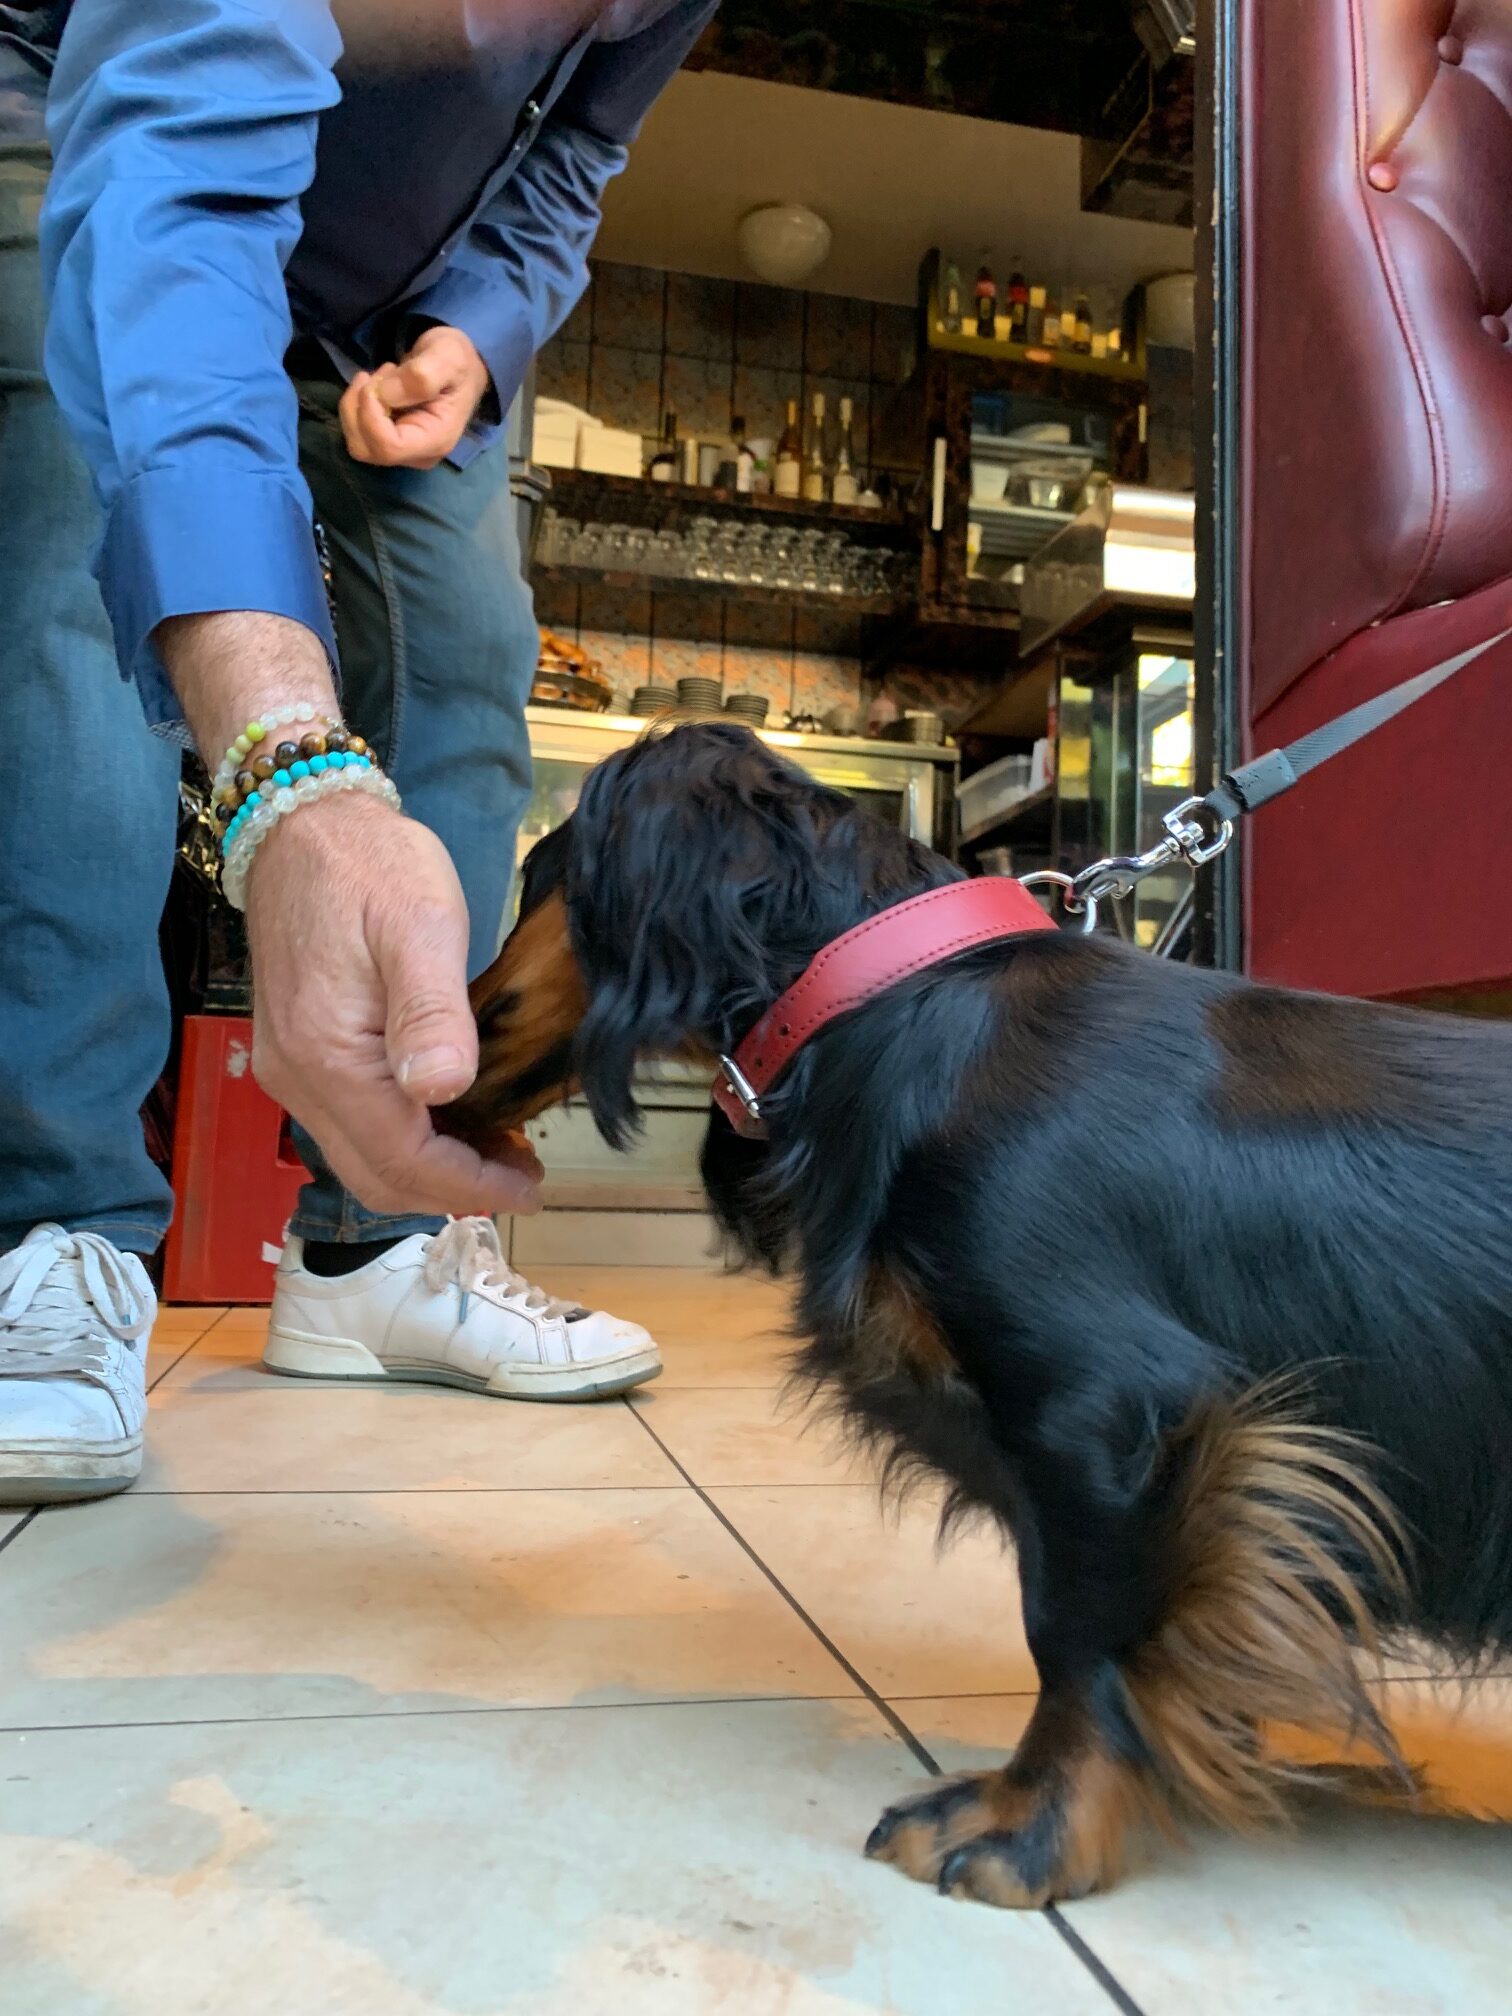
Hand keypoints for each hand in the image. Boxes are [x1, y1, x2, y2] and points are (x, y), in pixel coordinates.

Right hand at [246, 792, 542, 1218]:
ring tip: (498, 1150)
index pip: (404, 1159)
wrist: (303, 824)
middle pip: (378, 1178)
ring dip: (430, 1171)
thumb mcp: (419, 926)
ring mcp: (291, 1070)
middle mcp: (297, 1079)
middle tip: (523, 1173)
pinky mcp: (298, 1055)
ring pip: (363, 1160)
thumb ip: (430, 1013)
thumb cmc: (369, 866)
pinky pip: (352, 1128)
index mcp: (328, 1057)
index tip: (530, 1185)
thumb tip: (442, 1090)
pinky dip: (405, 1143)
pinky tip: (452, 1119)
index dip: (471, 1186)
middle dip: (454, 1191)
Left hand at [339, 325, 491, 470]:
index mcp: (436, 440)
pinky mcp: (390, 441)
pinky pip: (359, 431)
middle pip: (366, 449)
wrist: (460, 367)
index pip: (388, 447)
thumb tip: (386, 394)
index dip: (370, 415)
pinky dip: (357, 405)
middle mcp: (418, 454)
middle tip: (380, 374)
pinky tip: (376, 385)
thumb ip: (421, 376)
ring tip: (380, 376)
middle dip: (358, 408)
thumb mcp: (447, 358)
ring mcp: (403, 451)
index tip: (376, 379)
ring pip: (357, 441)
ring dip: (356, 404)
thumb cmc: (457, 362)